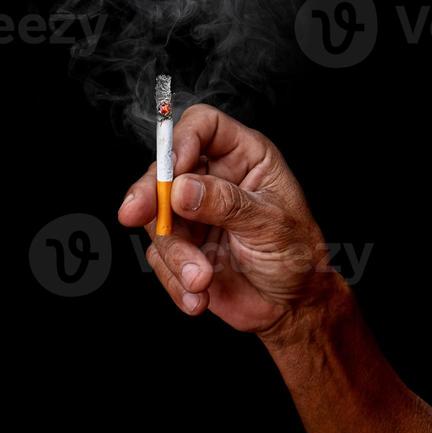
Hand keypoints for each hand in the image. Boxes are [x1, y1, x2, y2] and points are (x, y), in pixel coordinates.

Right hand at [118, 103, 341, 341]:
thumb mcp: (271, 224)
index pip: (204, 126)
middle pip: (165, 169)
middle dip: (150, 194)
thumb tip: (181, 187)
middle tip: (135, 214)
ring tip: (202, 279)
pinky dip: (175, 281)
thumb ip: (227, 204)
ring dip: (176, 254)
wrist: (292, 305)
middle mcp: (215, 179)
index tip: (172, 167)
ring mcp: (194, 213)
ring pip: (157, 218)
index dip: (182, 139)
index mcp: (245, 157)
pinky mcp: (182, 247)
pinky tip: (199, 297)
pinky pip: (160, 258)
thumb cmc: (296, 254)